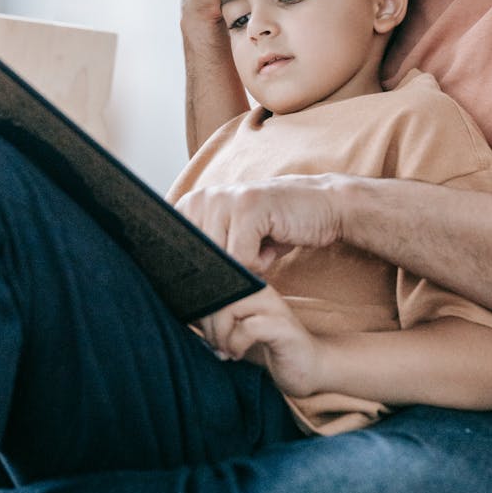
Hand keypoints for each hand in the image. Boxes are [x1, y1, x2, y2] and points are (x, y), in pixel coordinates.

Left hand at [176, 173, 346, 273]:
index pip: (171, 257)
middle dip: (225, 274)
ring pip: (220, 262)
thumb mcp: (231, 243)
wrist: (320, 206)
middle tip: (249, 255)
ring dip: (246, 267)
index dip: (195, 278)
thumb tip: (178, 294)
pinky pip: (242, 258)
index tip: (220, 275)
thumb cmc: (273, 230)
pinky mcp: (247, 206)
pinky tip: (272, 243)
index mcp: (188, 206)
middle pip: (197, 264)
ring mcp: (222, 198)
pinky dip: (261, 262)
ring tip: (262, 247)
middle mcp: (199, 198)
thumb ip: (205, 258)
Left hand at [201, 285, 323, 396]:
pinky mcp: (282, 327)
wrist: (303, 367)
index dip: (197, 303)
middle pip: (217, 294)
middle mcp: (260, 289)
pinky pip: (248, 328)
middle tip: (213, 345)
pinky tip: (238, 354)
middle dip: (207, 324)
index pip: (211, 280)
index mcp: (247, 284)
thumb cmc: (263, 347)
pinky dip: (236, 344)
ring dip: (220, 334)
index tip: (195, 324)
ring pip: (229, 308)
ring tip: (224, 350)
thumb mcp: (232, 328)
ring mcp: (273, 306)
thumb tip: (179, 307)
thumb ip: (211, 315)